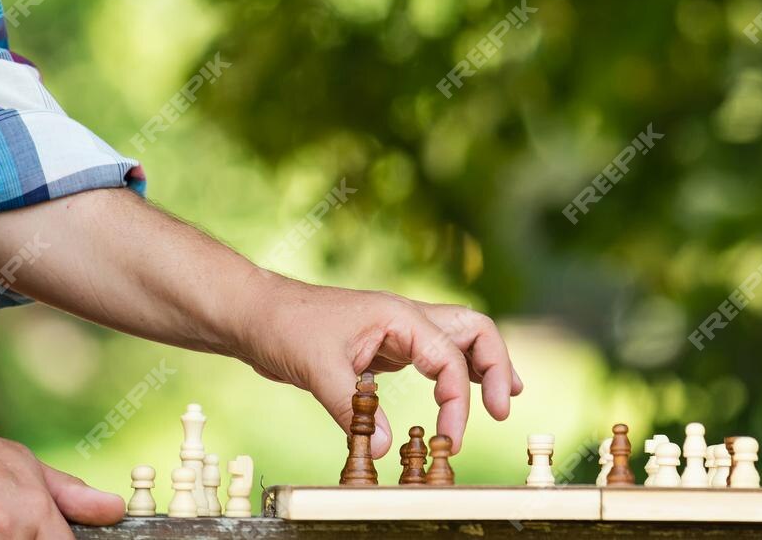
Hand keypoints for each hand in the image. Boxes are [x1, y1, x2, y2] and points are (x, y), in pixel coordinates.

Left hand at [237, 276, 522, 453]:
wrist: (257, 313)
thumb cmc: (286, 327)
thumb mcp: (316, 368)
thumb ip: (351, 407)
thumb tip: (381, 448)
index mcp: (399, 315)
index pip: (449, 355)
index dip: (458, 399)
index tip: (452, 437)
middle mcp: (407, 318)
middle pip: (473, 331)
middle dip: (496, 365)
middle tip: (502, 408)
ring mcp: (398, 331)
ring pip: (458, 339)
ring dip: (483, 364)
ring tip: (504, 396)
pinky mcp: (385, 347)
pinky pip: (432, 355)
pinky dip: (453, 373)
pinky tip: (456, 392)